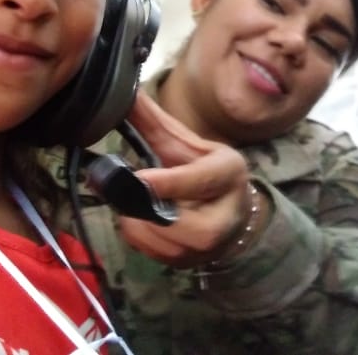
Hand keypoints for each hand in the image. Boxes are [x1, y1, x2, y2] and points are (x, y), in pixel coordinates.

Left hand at [119, 91, 261, 268]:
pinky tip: (142, 218)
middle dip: (143, 206)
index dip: (166, 183)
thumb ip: (155, 124)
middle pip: (175, 222)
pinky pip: (148, 252)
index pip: (196, 182)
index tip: (139, 178)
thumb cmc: (206, 171)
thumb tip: (125, 94)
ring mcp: (207, 247)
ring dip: (135, 219)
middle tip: (130, 186)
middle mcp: (223, 217)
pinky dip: (136, 234)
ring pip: (156, 239)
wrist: (232, 213)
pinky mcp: (188, 263)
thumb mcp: (188, 144)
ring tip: (137, 201)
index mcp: (228, 174)